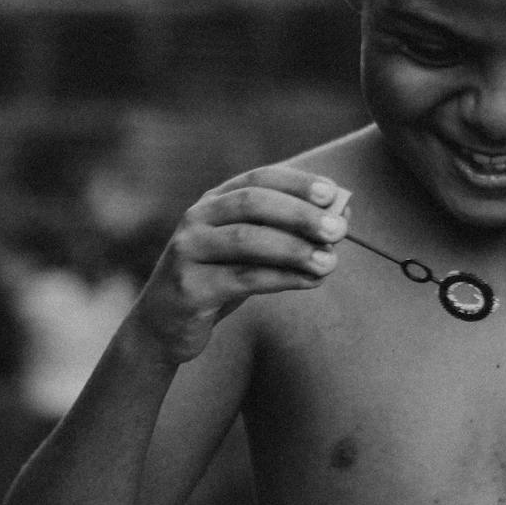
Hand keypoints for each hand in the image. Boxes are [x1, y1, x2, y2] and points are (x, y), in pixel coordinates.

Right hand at [133, 167, 347, 363]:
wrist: (164, 326)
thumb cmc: (216, 282)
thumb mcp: (248, 253)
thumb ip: (286, 233)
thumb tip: (342, 215)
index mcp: (213, 202)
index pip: (258, 178)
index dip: (297, 182)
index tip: (333, 193)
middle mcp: (196, 219)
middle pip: (251, 203)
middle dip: (299, 214)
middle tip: (337, 229)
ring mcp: (188, 251)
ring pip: (246, 240)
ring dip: (294, 249)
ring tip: (329, 262)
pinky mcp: (189, 287)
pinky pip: (242, 278)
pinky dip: (281, 278)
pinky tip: (309, 281)